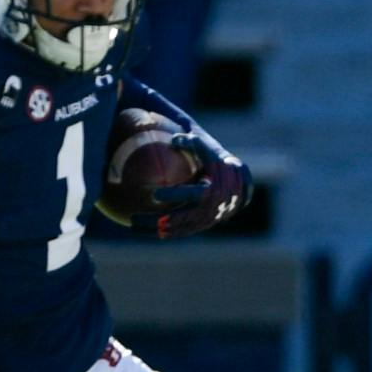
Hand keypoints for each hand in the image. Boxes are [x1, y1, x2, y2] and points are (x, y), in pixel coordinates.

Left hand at [130, 134, 253, 238]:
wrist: (239, 186)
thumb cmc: (218, 163)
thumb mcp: (209, 150)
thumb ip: (192, 143)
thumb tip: (173, 138)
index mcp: (212, 190)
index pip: (192, 194)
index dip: (174, 196)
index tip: (155, 194)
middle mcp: (209, 209)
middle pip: (179, 218)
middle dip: (155, 220)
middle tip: (134, 217)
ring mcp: (205, 220)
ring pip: (177, 229)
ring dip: (154, 230)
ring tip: (132, 225)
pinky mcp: (201, 226)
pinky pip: (180, 232)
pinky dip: (162, 233)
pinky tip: (143, 230)